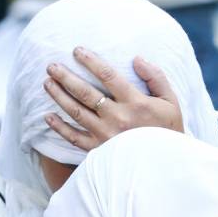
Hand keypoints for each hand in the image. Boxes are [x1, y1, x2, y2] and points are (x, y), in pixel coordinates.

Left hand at [43, 48, 184, 149]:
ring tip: (47, 83)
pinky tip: (48, 116)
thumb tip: (136, 58)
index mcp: (135, 102)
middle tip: (51, 66)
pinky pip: (74, 138)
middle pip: (85, 93)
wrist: (165, 165)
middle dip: (66, 77)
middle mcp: (117, 117)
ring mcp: (105, 135)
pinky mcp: (99, 151)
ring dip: (59, 97)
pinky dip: (60, 128)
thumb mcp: (170, 101)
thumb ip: (155, 77)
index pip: (108, 75)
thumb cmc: (168, 129)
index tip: (76, 50)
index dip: (90, 61)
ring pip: (76, 112)